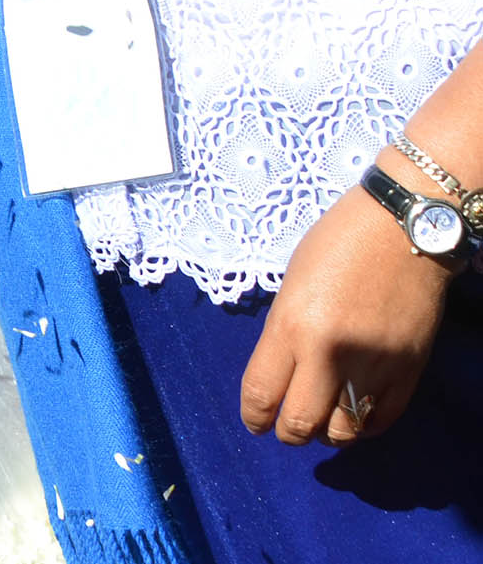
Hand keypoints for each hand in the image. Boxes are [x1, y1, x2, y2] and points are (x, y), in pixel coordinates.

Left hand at [241, 169, 453, 445]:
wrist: (403, 229)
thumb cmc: (337, 244)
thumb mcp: (292, 286)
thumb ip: (284, 334)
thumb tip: (282, 377)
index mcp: (292, 327)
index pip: (262, 394)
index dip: (253, 416)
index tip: (253, 422)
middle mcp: (331, 354)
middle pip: (301, 424)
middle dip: (287, 432)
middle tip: (285, 426)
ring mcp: (375, 366)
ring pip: (344, 431)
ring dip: (327, 434)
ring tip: (321, 420)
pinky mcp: (410, 371)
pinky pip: (382, 420)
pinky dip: (364, 425)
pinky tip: (354, 413)